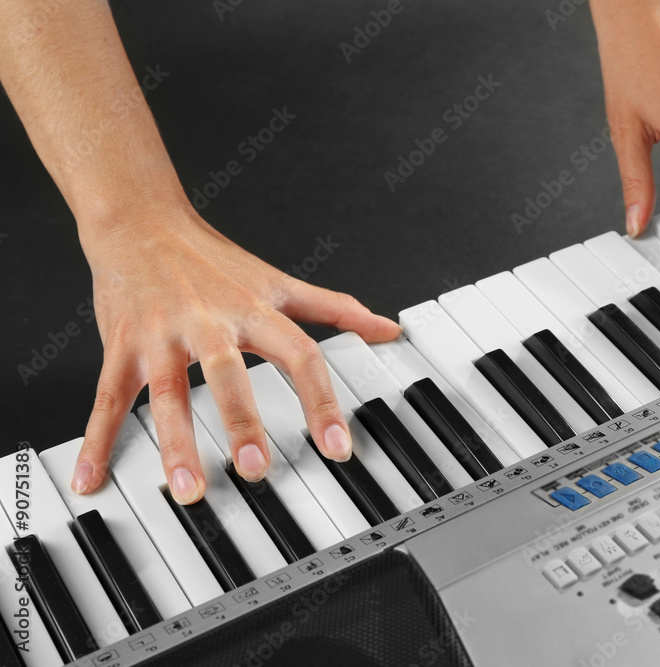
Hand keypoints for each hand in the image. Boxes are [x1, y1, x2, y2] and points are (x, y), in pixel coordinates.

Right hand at [71, 199, 400, 503]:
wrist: (143, 222)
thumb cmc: (214, 260)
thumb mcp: (281, 282)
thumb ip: (336, 308)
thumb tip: (388, 327)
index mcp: (255, 311)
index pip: (299, 357)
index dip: (321, 402)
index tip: (337, 447)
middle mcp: (210, 323)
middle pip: (229, 373)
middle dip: (242, 422)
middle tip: (257, 470)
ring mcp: (163, 336)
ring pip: (167, 392)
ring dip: (175, 443)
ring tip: (188, 489)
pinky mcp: (122, 347)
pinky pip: (108, 397)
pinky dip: (97, 438)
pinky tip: (91, 475)